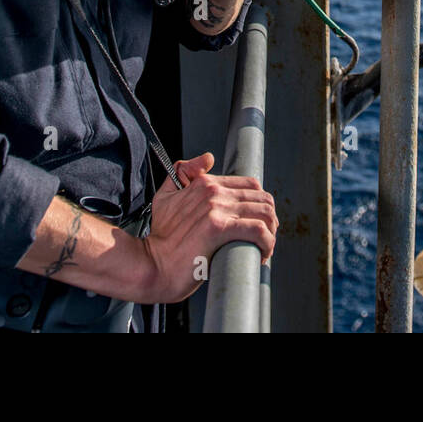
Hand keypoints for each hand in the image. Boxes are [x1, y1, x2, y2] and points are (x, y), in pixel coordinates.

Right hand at [137, 152, 277, 303]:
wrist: (151, 264)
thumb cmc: (160, 237)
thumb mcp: (166, 197)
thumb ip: (183, 172)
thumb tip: (207, 158)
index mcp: (205, 183)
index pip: (250, 184)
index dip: (259, 204)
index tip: (257, 222)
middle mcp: (213, 192)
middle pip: (262, 197)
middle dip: (270, 219)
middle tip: (265, 237)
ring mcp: (216, 209)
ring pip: (264, 212)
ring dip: (271, 231)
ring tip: (265, 247)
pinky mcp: (218, 229)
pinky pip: (257, 230)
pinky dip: (267, 242)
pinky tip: (262, 254)